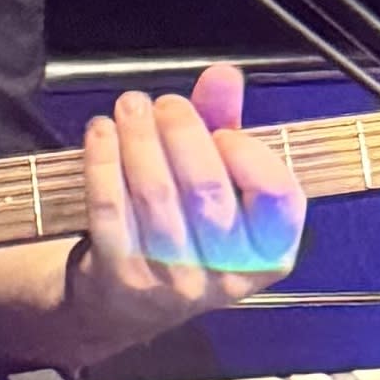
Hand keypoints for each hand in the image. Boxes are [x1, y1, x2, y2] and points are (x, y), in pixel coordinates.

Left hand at [74, 65, 303, 344]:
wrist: (129, 304)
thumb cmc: (189, 230)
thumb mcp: (221, 182)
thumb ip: (227, 124)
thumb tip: (224, 74)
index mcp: (270, 252)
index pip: (278, 198)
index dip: (249, 155)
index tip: (223, 132)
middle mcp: (227, 274)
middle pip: (207, 191)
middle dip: (183, 133)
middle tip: (165, 103)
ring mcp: (173, 280)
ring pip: (156, 196)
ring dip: (139, 139)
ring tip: (130, 106)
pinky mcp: (122, 276)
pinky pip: (111, 210)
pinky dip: (103, 162)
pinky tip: (101, 131)